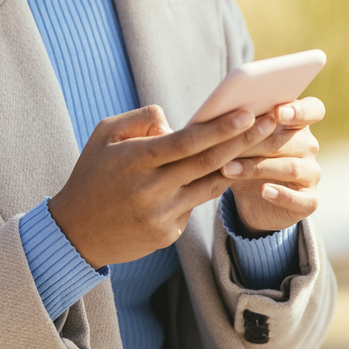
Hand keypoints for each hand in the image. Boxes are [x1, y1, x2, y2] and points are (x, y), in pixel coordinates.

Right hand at [48, 104, 277, 267]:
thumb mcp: (104, 135)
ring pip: (210, 185)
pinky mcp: (168, 234)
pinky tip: (224, 170)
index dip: (217, 129)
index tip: (246, 114)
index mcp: (134, 160)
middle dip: (244, 140)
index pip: (185, 143)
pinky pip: (194, 204)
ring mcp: (162, 215)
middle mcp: (151, 189)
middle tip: (273, 121)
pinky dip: (207, 186)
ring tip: (265, 143)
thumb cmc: (91, 174)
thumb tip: (174, 121)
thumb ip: (139, 118)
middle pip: (207, 163)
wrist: (75, 234)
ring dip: (240, 163)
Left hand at [220, 97, 323, 235]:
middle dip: (256, 141)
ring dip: (256, 168)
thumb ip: (243, 124)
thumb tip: (226, 114)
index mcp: (297, 123)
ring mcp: (311, 173)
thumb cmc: (246, 158)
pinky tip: (263, 191)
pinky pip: (299, 198)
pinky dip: (281, 195)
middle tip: (226, 145)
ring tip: (228, 169)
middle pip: (290, 140)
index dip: (299, 110)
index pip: (312, 110)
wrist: (252, 198)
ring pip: (291, 168)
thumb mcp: (242, 140)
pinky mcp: (309, 200)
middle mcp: (309, 146)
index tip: (277, 112)